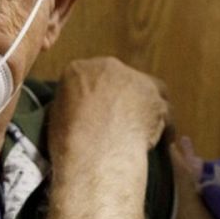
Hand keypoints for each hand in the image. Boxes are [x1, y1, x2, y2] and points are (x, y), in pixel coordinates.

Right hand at [47, 57, 168, 164]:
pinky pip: (164, 110)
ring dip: (144, 107)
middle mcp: (108, 67)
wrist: (96, 151)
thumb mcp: (56, 118)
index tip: (96, 112)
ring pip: (145, 91)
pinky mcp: (156, 97)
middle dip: (120, 98)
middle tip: (119, 121)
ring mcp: (135, 79)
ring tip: (142, 130)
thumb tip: (73, 111)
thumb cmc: (69, 139)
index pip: (88, 77)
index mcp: (78, 70)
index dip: (94, 96)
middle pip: (118, 79)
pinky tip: (163, 140)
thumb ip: (68, 106)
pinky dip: (164, 124)